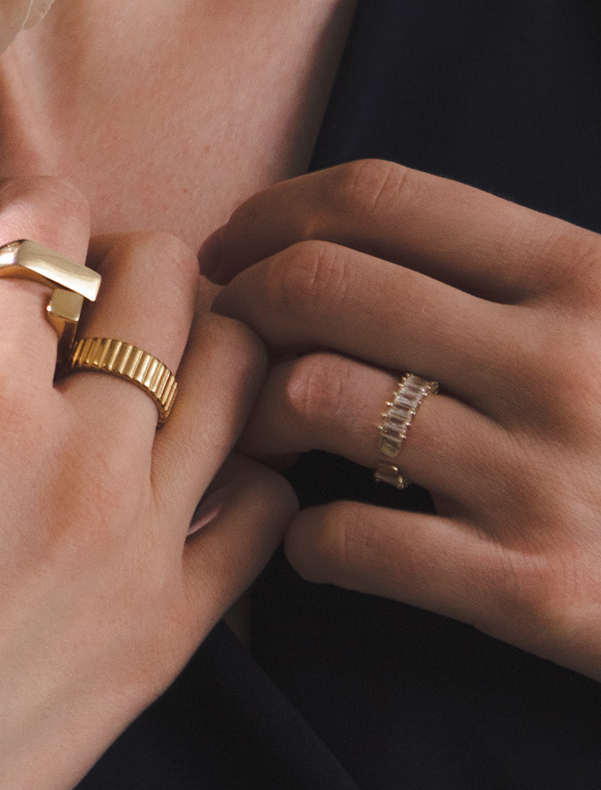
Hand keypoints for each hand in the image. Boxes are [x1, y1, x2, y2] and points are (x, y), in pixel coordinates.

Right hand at [0, 178, 293, 789]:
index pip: (44, 234)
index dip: (19, 211)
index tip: (0, 235)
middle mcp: (80, 452)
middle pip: (162, 276)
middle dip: (116, 258)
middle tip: (71, 302)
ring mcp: (144, 539)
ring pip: (237, 371)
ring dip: (193, 342)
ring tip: (143, 373)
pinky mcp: (179, 623)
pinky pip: (263, 507)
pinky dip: (240, 467)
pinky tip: (187, 474)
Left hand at [204, 159, 600, 682]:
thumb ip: (520, 272)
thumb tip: (357, 227)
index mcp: (585, 275)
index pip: (381, 199)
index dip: (277, 210)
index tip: (234, 240)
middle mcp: (563, 362)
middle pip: (322, 284)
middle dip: (240, 301)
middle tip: (224, 335)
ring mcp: (545, 476)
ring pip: (313, 400)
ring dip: (255, 416)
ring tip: (264, 436)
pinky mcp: (533, 589)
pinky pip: (345, 539)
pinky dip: (306, 539)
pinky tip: (322, 541)